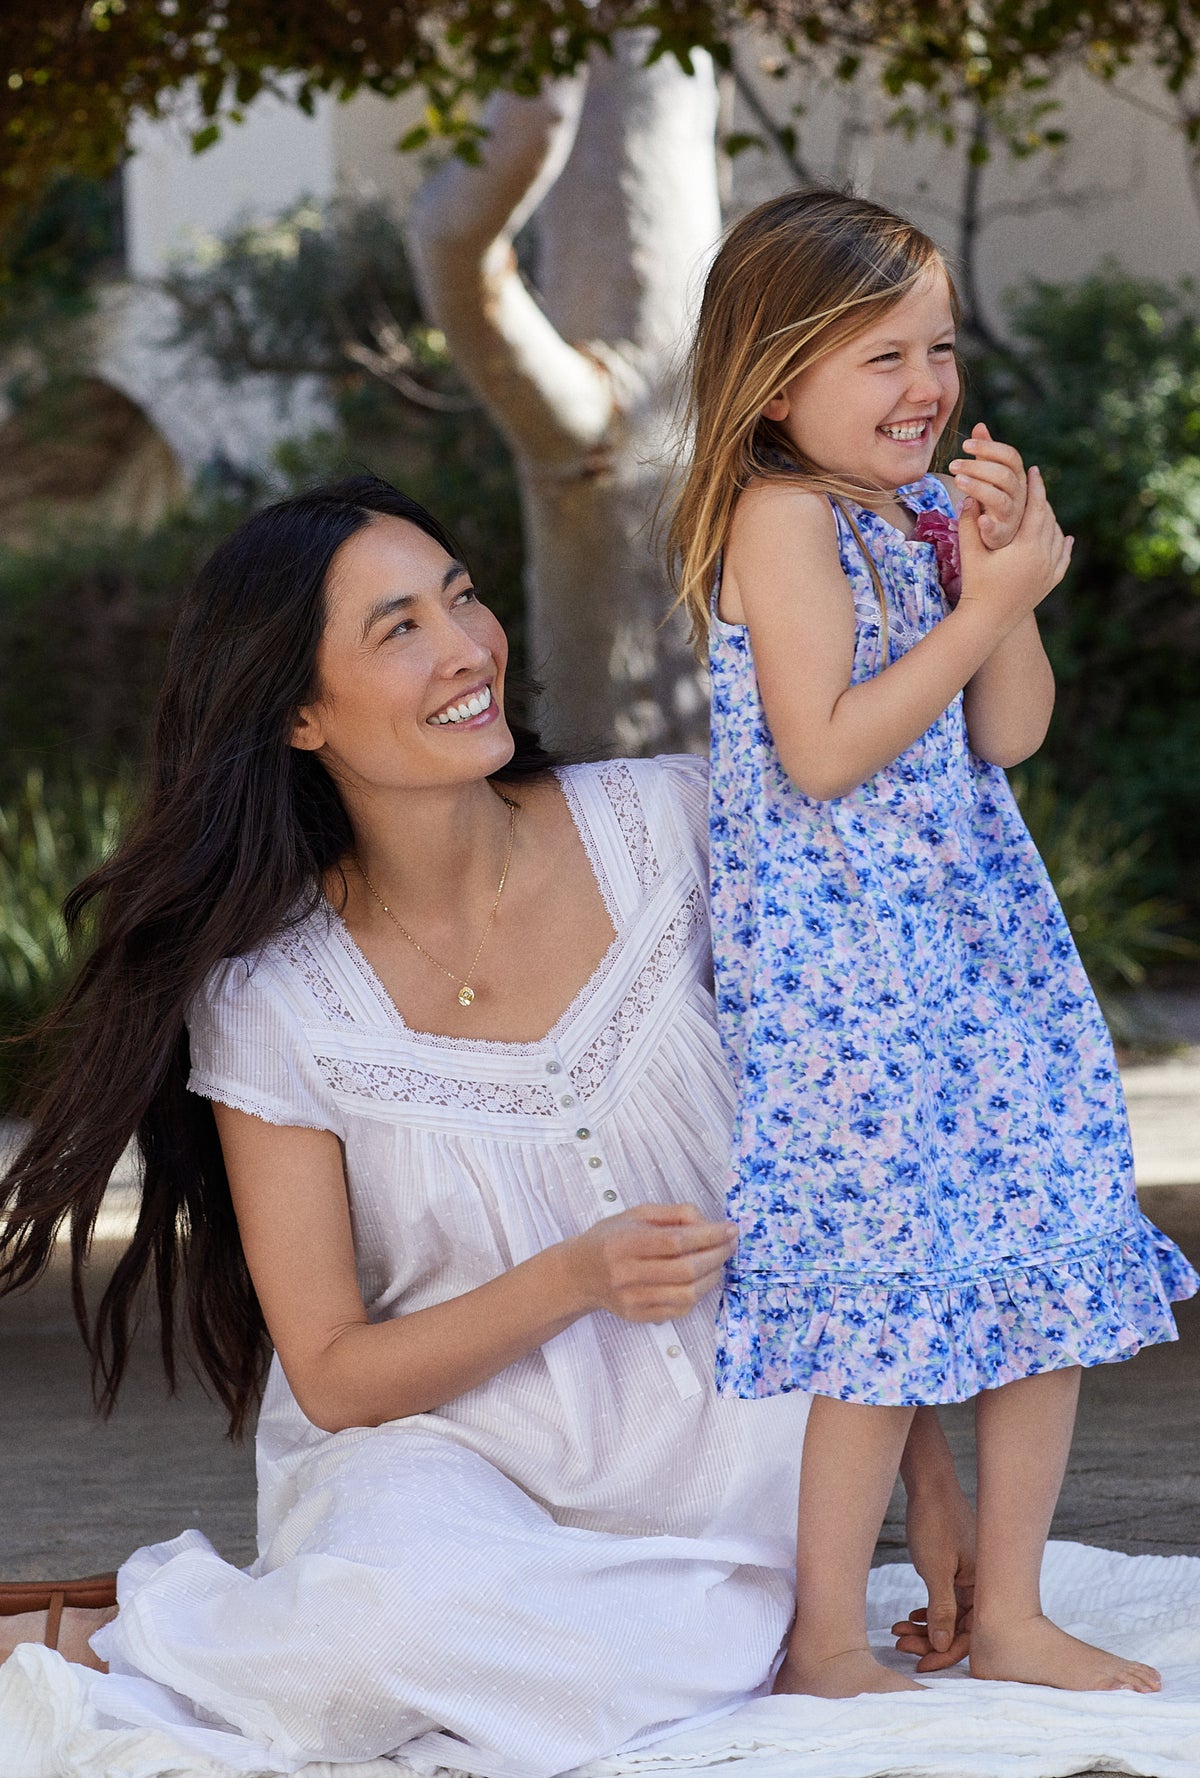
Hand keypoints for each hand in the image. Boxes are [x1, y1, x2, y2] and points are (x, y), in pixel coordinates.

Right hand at [563, 1203, 735, 1323]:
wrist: (578, 1274)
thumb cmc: (609, 1239)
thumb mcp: (635, 1215)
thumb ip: (673, 1214)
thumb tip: (708, 1222)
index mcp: (624, 1244)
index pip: (676, 1242)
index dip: (709, 1236)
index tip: (729, 1230)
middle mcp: (626, 1274)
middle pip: (685, 1270)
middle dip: (717, 1256)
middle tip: (730, 1244)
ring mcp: (632, 1299)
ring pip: (687, 1294)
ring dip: (712, 1277)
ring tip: (718, 1262)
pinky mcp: (639, 1316)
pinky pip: (679, 1309)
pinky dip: (697, 1294)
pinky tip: (700, 1279)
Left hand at [891, 1480, 975, 1671]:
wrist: (929, 1484)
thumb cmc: (935, 1523)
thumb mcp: (935, 1570)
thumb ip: (941, 1609)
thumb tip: (942, 1646)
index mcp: (983, 1585)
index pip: (970, 1634)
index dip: (946, 1653)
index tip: (922, 1665)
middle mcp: (981, 1584)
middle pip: (959, 1628)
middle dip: (930, 1641)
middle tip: (901, 1646)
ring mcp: (968, 1577)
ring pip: (949, 1615)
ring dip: (925, 1627)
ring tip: (898, 1634)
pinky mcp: (955, 1569)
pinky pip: (944, 1600)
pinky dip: (927, 1611)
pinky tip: (910, 1618)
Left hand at [947, 422, 1026, 549]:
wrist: (1001, 536)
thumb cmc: (993, 501)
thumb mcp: (990, 475)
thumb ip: (986, 453)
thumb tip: (979, 426)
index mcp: (1016, 476)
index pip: (1010, 456)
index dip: (989, 448)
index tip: (965, 445)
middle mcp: (1018, 494)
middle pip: (1003, 475)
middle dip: (977, 467)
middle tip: (953, 465)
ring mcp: (1011, 515)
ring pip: (999, 498)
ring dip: (978, 488)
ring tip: (957, 480)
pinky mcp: (1000, 534)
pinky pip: (996, 529)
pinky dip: (987, 524)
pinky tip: (977, 517)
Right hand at [956, 464, 1071, 635]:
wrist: (986, 623)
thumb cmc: (975, 587)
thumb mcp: (970, 554)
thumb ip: (969, 524)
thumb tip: (966, 497)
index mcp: (1026, 547)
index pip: (1036, 508)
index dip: (1035, 488)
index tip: (1034, 470)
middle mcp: (1044, 558)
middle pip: (1049, 520)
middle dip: (1043, 500)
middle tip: (1038, 483)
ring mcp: (1049, 572)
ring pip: (1058, 538)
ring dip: (1052, 520)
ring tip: (1045, 507)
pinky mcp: (1049, 584)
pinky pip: (1062, 560)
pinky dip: (1064, 546)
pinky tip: (1065, 538)